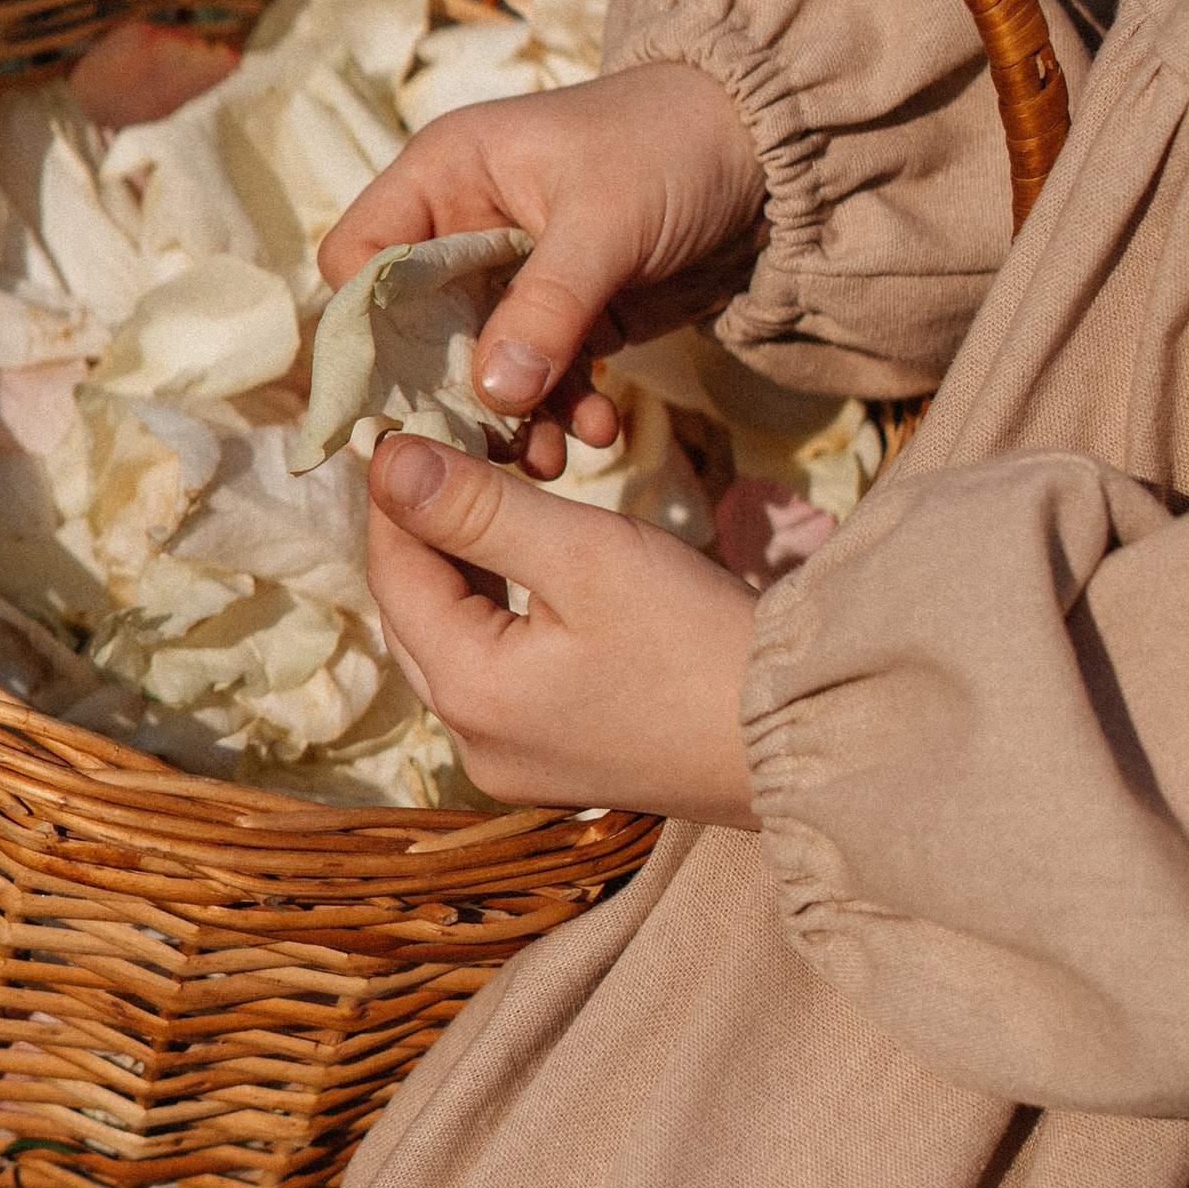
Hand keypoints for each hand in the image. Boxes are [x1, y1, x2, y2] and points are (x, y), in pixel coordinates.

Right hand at [318, 65, 762, 472]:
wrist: (767, 149)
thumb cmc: (672, 146)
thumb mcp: (606, 222)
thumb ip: (546, 307)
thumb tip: (491, 393)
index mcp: (445, 176)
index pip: (361, 259)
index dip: (368, 327)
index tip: (406, 393)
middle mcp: (463, 226)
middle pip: (415, 330)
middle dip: (450, 394)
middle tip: (486, 447)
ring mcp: (513, 276)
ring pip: (477, 365)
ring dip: (510, 417)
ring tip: (552, 457)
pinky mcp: (563, 314)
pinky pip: (538, 376)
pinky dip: (560, 410)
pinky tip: (599, 430)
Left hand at [368, 430, 758, 820]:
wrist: (801, 737)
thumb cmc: (701, 641)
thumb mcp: (587, 554)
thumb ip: (478, 507)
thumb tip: (387, 459)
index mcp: (470, 694)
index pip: (394, 573)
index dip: (396, 494)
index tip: (409, 424)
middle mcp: (475, 743)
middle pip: (415, 614)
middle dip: (426, 531)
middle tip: (453, 452)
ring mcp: (514, 762)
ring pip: (454, 644)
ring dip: (464, 570)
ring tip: (489, 495)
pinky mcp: (555, 763)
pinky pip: (497, 675)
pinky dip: (499, 613)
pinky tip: (527, 567)